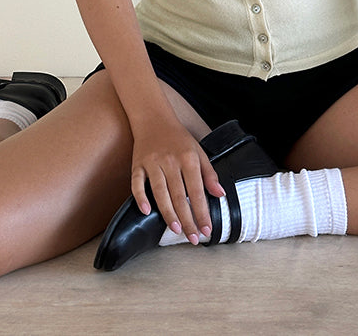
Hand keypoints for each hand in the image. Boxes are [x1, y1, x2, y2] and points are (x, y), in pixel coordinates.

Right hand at [129, 117, 224, 243]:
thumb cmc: (179, 139)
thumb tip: (220, 194)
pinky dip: (140, 197)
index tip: (207, 229)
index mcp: (188, 158)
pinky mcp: (137, 164)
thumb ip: (209, 174)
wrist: (154, 119)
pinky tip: (146, 212)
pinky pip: (137, 183)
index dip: (202, 211)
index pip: (197, 190)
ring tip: (175, 230)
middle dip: (187, 219)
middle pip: (179, 195)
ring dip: (168, 213)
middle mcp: (171, 161)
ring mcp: (153, 163)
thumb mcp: (199, 152)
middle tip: (193, 237)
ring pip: (160, 192)